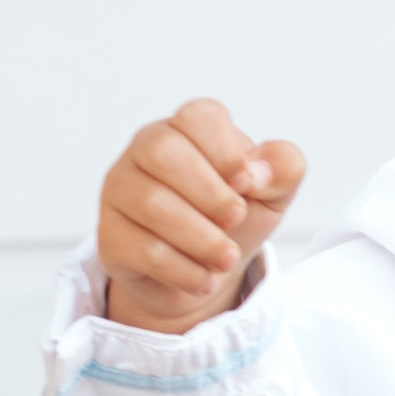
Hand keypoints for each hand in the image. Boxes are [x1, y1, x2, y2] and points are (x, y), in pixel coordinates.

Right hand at [99, 98, 306, 333]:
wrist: (204, 273)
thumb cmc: (234, 219)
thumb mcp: (273, 192)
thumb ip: (284, 168)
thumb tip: (258, 172)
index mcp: (188, 130)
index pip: (197, 117)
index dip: (225, 150)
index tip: (247, 183)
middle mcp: (145, 151)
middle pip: (162, 152)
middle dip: (209, 193)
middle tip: (236, 220)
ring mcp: (121, 191)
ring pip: (151, 204)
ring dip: (201, 238)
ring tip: (226, 259)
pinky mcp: (110, 236)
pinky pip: (141, 249)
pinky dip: (183, 269)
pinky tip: (204, 278)